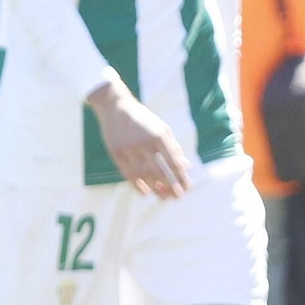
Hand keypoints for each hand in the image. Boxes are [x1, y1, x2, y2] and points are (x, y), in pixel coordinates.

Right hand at [87, 79, 190, 198]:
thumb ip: (174, 147)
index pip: (173, 161)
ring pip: (144, 175)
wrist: (117, 107)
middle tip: (177, 197)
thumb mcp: (162, 128)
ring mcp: (129, 148)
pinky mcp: (116, 152)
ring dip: (155, 188)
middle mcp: (144, 143)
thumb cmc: (144, 119)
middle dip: (170, 186)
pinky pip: (128, 173)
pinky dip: (138, 185)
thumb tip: (186, 166)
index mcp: (159, 135)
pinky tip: (146, 193)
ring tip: (163, 197)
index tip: (187, 188)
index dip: (181, 177)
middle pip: (159, 171)